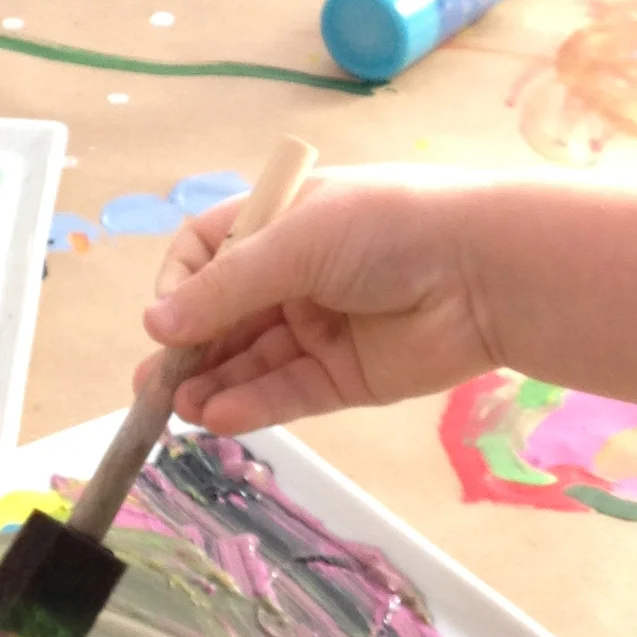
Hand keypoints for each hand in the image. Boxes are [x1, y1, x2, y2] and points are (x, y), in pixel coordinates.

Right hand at [139, 172, 500, 432]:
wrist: (485, 272)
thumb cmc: (388, 227)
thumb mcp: (296, 240)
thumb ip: (226, 288)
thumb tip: (155, 325)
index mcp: (284, 222)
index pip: (209, 251)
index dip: (181, 284)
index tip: (166, 317)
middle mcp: (297, 275)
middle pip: (224, 315)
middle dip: (186, 348)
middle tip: (152, 386)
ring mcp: (321, 328)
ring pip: (250, 361)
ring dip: (211, 383)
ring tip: (177, 407)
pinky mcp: (346, 377)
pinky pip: (286, 393)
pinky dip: (249, 404)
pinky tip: (217, 415)